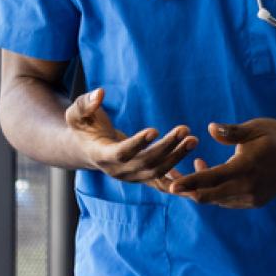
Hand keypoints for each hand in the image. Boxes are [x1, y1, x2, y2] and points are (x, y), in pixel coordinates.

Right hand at [65, 88, 196, 192]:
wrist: (86, 149)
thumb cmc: (83, 127)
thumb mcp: (77, 114)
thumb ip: (86, 103)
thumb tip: (100, 93)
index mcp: (102, 156)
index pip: (121, 153)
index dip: (137, 143)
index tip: (155, 129)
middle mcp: (118, 172)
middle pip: (146, 163)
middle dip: (167, 147)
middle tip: (185, 130)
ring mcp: (132, 178)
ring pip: (158, 173)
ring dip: (178, 157)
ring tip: (193, 139)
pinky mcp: (143, 178)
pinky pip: (164, 182)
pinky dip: (181, 179)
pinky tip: (198, 166)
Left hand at [167, 119, 275, 208]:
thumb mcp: (255, 128)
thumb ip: (232, 132)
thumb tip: (211, 128)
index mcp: (246, 167)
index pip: (211, 178)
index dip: (189, 182)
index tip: (170, 184)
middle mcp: (249, 187)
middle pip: (210, 196)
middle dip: (188, 191)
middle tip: (169, 182)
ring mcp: (253, 197)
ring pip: (217, 200)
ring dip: (201, 190)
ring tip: (188, 170)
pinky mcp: (255, 201)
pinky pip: (228, 201)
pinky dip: (216, 192)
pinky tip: (209, 175)